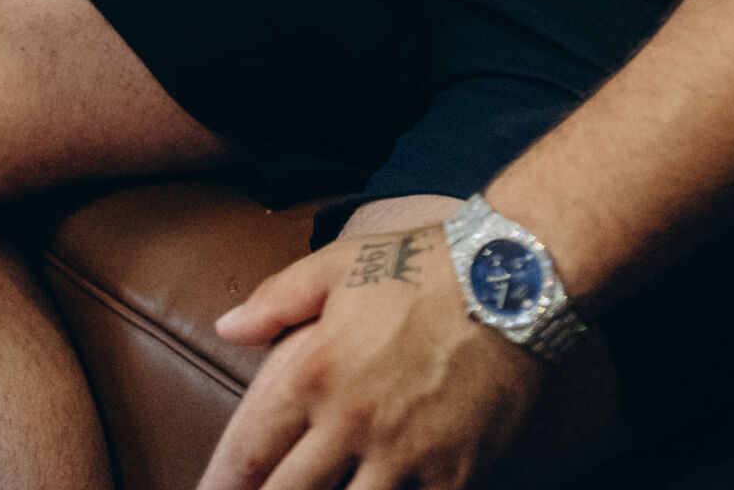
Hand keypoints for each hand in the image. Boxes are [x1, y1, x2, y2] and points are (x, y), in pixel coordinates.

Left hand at [201, 226, 538, 489]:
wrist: (511, 279)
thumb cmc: (420, 266)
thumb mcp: (338, 265)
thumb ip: (276, 299)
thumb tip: (227, 326)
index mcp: (316, 370)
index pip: (251, 448)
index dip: (221, 483)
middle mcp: (352, 421)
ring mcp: (405, 456)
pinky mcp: (455, 476)